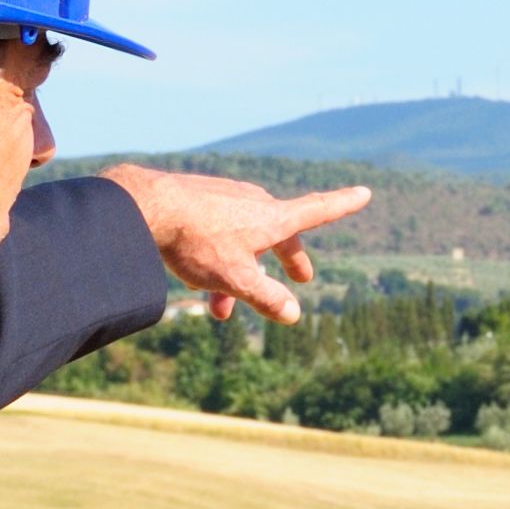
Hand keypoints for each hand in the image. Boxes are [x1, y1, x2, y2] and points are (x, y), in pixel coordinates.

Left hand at [98, 166, 372, 322]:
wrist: (144, 207)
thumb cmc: (196, 241)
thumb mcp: (236, 279)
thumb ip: (266, 298)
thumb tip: (293, 315)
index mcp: (272, 217)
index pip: (318, 210)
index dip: (343, 205)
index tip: (365, 193)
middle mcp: (254, 201)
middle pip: (279, 232)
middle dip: (285, 260)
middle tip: (299, 278)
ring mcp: (225, 197)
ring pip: (243, 238)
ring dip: (240, 272)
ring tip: (220, 310)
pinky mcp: (198, 198)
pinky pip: (218, 231)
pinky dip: (217, 257)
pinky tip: (193, 281)